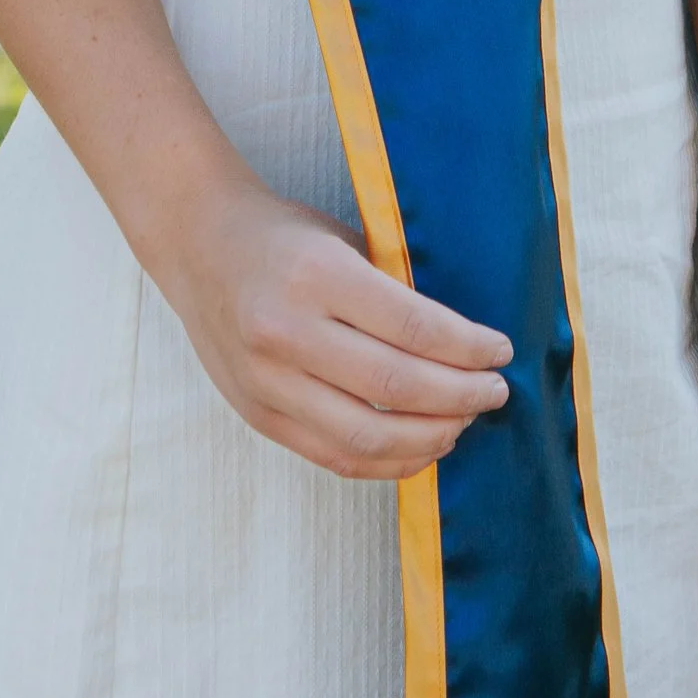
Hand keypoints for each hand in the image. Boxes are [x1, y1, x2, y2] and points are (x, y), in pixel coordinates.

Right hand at [153, 172, 512, 479]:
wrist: (197, 244)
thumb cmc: (282, 235)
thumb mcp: (341, 239)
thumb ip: (392, 288)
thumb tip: (467, 343)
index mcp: (317, 275)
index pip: (415, 328)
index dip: (469, 348)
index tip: (501, 351)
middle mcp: (287, 332)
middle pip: (397, 387)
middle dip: (461, 396)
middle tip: (495, 391)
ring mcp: (267, 382)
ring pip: (367, 436)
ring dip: (430, 437)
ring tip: (463, 422)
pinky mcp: (258, 415)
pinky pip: (333, 456)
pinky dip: (386, 461)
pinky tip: (419, 446)